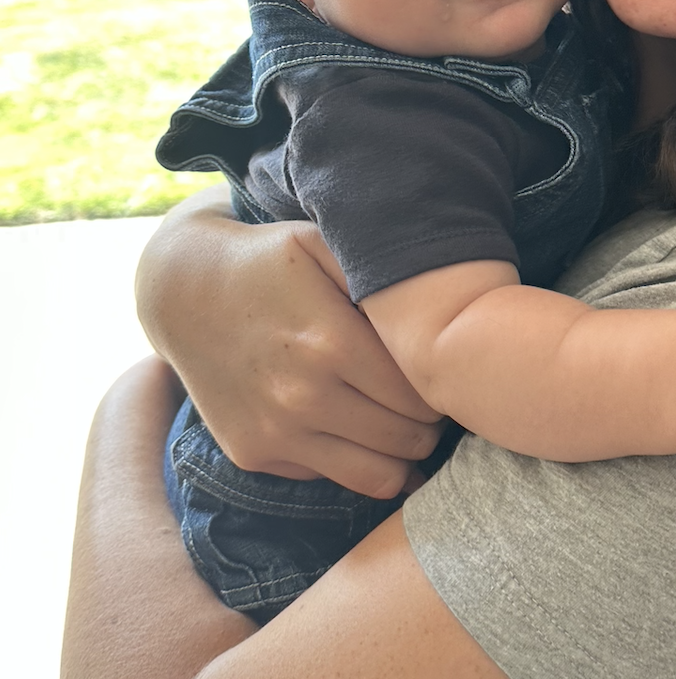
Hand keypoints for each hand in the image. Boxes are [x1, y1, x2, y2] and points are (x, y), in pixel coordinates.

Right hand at [135, 186, 443, 496]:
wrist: (183, 291)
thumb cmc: (270, 260)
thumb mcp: (324, 245)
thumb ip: (381, 274)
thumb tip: (441, 305)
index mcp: (332, 342)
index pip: (422, 393)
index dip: (444, 386)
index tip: (446, 370)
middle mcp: (303, 396)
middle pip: (406, 438)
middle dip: (431, 424)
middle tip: (434, 401)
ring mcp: (275, 431)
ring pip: (375, 475)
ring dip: (403, 456)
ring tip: (407, 425)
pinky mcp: (253, 454)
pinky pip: (329, 477)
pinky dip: (354, 460)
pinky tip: (359, 429)